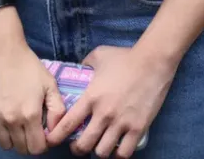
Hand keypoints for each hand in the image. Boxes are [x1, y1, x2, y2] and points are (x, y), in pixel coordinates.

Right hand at [0, 30, 65, 154]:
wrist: (3, 51)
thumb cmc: (28, 66)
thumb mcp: (50, 84)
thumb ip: (57, 109)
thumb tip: (54, 130)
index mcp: (30, 114)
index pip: (36, 148)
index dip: (42, 144)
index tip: (42, 134)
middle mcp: (12, 120)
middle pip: (21, 149)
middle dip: (29, 142)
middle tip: (31, 128)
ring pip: (5, 144)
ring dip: (13, 139)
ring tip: (17, 124)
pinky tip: (5, 117)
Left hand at [46, 45, 176, 158]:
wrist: (152, 61)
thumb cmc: (124, 57)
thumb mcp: (99, 55)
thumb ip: (85, 64)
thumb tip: (79, 69)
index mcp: (91, 97)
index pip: (68, 123)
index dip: (56, 136)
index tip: (51, 140)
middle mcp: (104, 114)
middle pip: (84, 145)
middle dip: (77, 148)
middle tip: (78, 145)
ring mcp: (121, 123)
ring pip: (102, 152)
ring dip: (98, 151)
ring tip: (99, 145)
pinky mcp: (138, 128)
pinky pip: (124, 153)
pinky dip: (118, 154)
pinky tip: (117, 147)